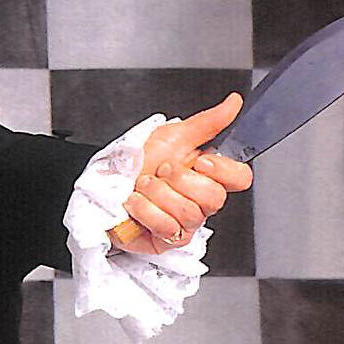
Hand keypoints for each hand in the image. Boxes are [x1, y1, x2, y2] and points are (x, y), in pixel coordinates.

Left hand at [108, 93, 253, 255]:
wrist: (103, 184)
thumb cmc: (136, 163)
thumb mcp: (171, 136)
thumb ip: (206, 123)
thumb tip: (233, 103)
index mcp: (207, 174)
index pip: (240, 178)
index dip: (223, 170)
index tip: (200, 161)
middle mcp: (200, 200)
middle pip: (215, 197)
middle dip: (180, 180)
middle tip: (161, 172)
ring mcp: (186, 223)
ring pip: (189, 212)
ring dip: (158, 194)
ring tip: (144, 187)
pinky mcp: (167, 240)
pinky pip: (167, 227)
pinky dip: (146, 210)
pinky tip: (136, 203)